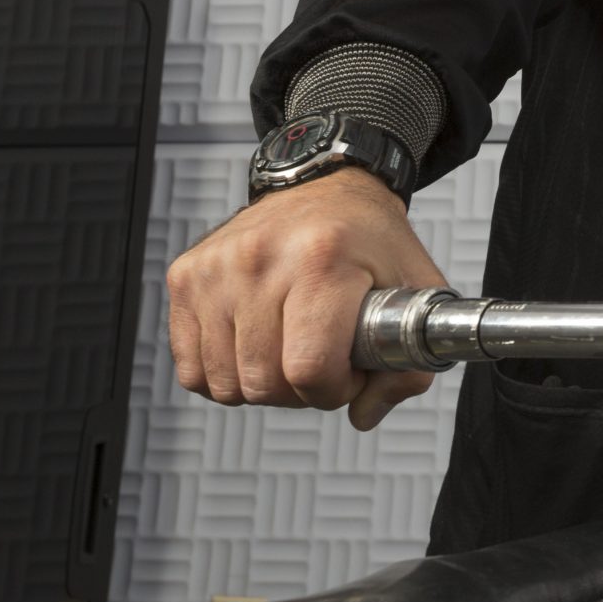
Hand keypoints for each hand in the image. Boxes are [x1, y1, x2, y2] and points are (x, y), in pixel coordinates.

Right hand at [165, 164, 448, 431]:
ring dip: (262, 384)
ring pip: (226, 383)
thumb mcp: (416, 288)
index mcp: (323, 257)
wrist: (325, 187)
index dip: (336, 389)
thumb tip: (366, 414)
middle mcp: (261, 257)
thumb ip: (411, 362)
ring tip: (291, 348)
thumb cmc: (369, 239)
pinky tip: (256, 345)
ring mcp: (216, 267)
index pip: (310, 368)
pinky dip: (225, 374)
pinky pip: (193, 370)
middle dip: (303, 390)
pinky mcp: (185, 276)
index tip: (351, 371)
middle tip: (324, 359)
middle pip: (265, 383)